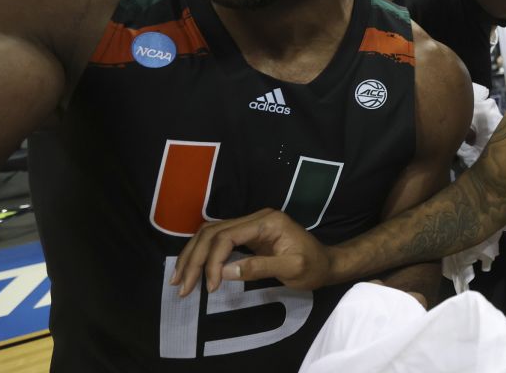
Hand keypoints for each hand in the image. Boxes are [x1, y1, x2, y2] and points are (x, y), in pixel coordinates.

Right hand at [168, 208, 334, 296]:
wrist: (327, 263)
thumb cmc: (313, 267)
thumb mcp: (292, 269)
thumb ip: (260, 268)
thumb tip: (224, 271)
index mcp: (268, 222)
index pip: (227, 236)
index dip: (212, 260)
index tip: (209, 286)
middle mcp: (256, 218)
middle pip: (213, 232)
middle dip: (194, 259)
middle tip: (182, 287)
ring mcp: (251, 224)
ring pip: (210, 234)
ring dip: (192, 255)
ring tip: (179, 280)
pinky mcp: (248, 234)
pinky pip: (217, 240)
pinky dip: (202, 254)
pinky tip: (192, 269)